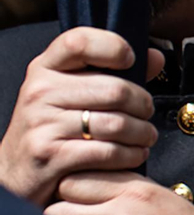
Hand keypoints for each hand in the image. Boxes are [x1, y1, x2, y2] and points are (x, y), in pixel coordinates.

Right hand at [0, 28, 161, 204]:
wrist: (15, 173)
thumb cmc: (52, 127)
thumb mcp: (71, 92)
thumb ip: (113, 72)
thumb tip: (156, 58)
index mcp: (45, 69)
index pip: (80, 41)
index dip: (113, 47)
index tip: (130, 60)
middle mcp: (39, 92)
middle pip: (116, 90)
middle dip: (143, 105)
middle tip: (146, 114)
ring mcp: (41, 124)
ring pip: (116, 123)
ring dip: (142, 133)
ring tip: (145, 137)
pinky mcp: (50, 155)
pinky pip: (108, 151)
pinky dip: (130, 155)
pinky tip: (133, 154)